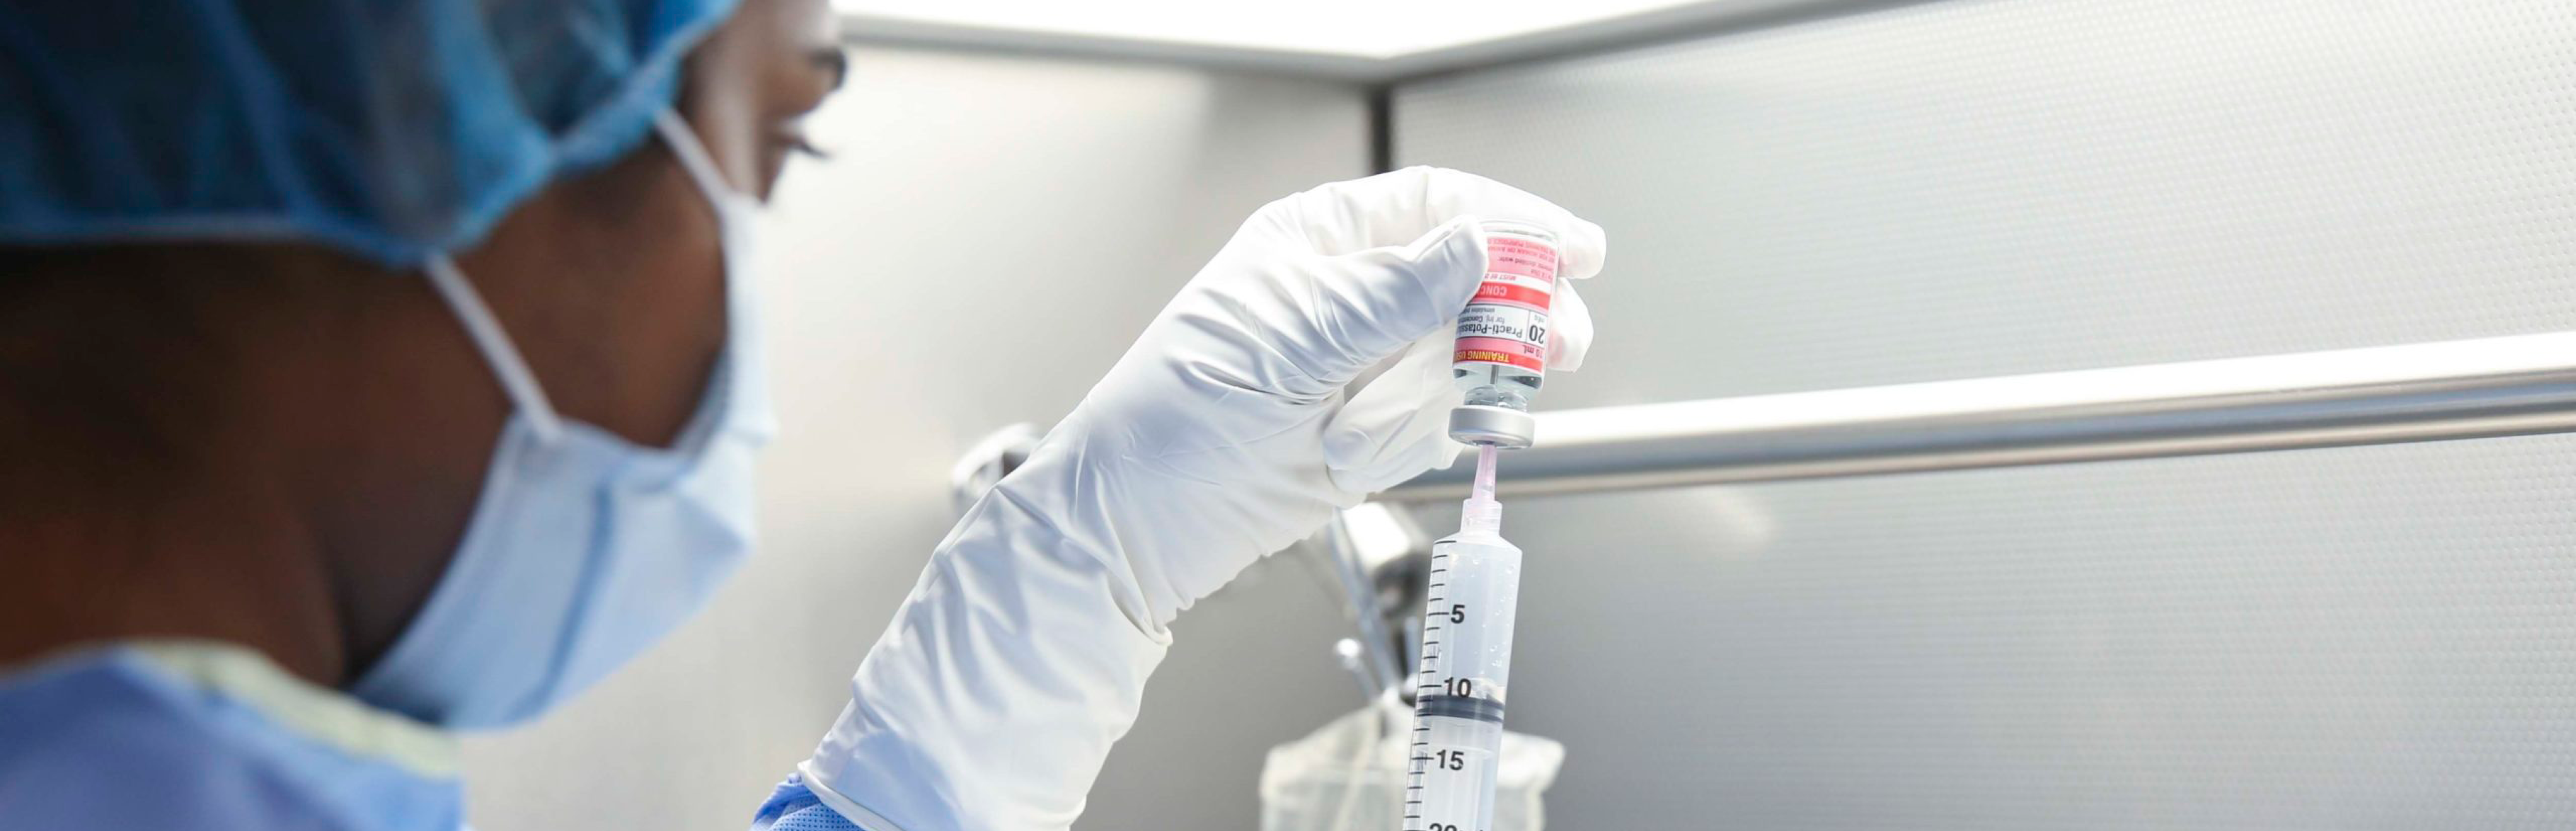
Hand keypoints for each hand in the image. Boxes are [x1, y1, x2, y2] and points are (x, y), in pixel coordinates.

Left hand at [800, 167, 1604, 830]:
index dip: (1511, 221)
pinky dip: (1448, 426)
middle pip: (1464, 278)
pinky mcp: (1363, 430)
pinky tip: (1434, 440)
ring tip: (1477, 404)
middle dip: (1518, 307)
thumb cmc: (1174, 428)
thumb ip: (1391, 294)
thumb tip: (1475, 244)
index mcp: (1312, 244)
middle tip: (1562, 341)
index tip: (1575, 251)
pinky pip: (1436, 415)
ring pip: (1460, 350)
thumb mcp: (1292, 345)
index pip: (1434, 205)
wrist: (1130, 534)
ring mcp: (1355, 365)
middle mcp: (1340, 296)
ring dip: (1483, 375)